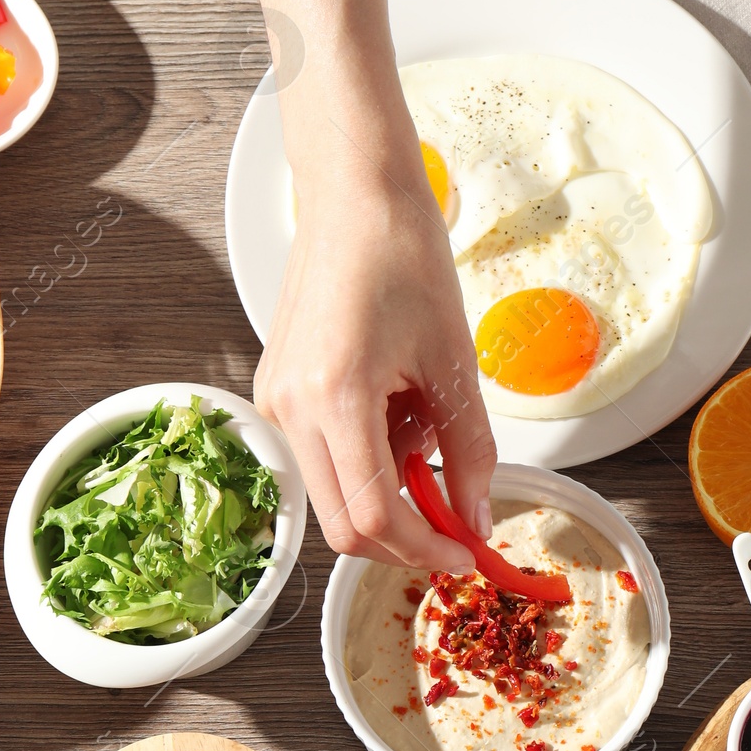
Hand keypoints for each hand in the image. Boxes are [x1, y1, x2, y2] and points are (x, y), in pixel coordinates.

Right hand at [256, 150, 495, 568]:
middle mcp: (290, 407)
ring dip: (388, 487)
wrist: (355, 195)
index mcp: (334, 397)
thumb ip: (469, 451)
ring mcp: (275, 401)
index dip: (423, 550)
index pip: (373, 517)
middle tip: (456, 524)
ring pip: (335, 494)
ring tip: (424, 421)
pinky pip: (323, 456)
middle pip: (344, 525)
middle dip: (405, 537)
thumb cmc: (402, 255)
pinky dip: (368, 455)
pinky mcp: (276, 392)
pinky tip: (396, 404)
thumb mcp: (454, 363)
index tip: (464, 555)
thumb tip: (475, 518)